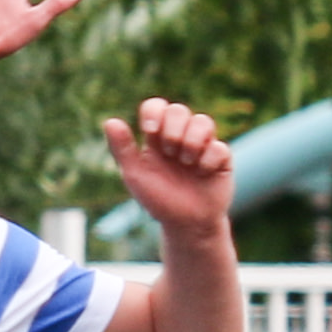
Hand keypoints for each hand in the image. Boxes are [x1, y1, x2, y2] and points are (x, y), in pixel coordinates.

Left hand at [99, 96, 234, 236]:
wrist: (186, 224)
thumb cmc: (159, 199)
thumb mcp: (135, 175)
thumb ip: (122, 149)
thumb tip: (110, 121)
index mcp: (157, 137)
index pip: (156, 106)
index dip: (154, 112)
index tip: (150, 131)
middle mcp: (180, 136)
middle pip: (179, 110)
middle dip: (173, 130)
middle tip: (170, 154)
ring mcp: (202, 145)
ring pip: (203, 121)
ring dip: (191, 142)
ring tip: (186, 162)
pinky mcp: (221, 158)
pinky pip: (219, 146)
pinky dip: (207, 160)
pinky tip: (202, 174)